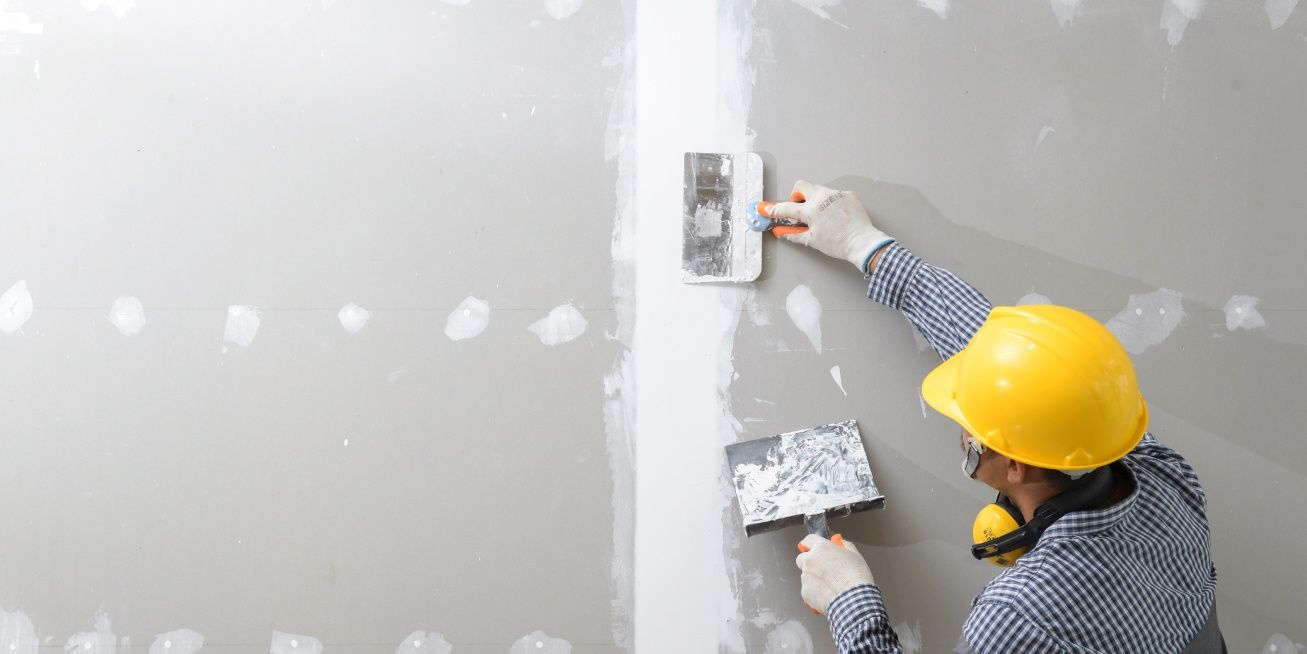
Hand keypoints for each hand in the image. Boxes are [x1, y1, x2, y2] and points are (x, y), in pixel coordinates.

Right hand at [762, 181, 893, 273]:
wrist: (862, 242)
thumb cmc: (838, 243)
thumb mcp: (812, 240)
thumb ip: (793, 234)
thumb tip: (780, 232)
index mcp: (810, 210)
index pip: (786, 208)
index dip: (773, 209)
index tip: (764, 208)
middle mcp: (821, 198)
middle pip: (801, 186)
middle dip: (797, 196)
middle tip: (801, 210)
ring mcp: (835, 194)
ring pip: (818, 190)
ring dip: (815, 199)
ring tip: (822, 216)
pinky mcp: (847, 194)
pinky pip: (834, 194)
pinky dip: (831, 202)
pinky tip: (836, 215)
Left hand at [795, 534, 874, 614]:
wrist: (854, 600)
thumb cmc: (856, 578)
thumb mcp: (855, 555)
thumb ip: (845, 546)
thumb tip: (841, 543)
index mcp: (821, 548)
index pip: (808, 540)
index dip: (810, 544)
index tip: (810, 547)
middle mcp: (810, 561)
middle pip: (802, 558)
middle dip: (809, 562)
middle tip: (822, 568)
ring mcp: (806, 577)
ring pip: (805, 575)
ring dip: (814, 578)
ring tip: (830, 586)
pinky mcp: (805, 592)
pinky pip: (808, 590)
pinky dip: (815, 592)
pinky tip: (827, 595)